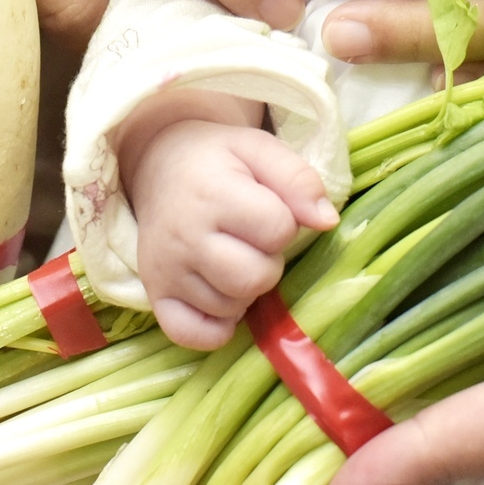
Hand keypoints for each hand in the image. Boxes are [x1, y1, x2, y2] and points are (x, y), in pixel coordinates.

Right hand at [121, 114, 338, 350]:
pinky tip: (219, 294)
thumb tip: (327, 221)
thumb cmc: (218, 161)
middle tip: (252, 241)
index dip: (284, 222)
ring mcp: (165, 271)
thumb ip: (298, 179)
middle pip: (255, 278)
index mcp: (212, 194)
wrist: (160, 168)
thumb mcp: (259, 149)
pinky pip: (195, 335)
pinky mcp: (155, 295)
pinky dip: (216, 326)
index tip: (266, 210)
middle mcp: (183, 236)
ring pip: (231, 308)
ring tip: (233, 259)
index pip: (277, 230)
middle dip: (268, 262)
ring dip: (244, 290)